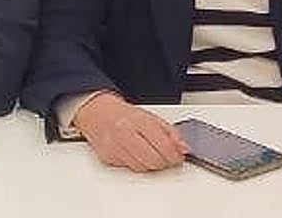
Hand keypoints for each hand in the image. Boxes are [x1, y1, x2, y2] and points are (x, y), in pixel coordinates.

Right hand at [73, 93, 187, 172]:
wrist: (97, 113)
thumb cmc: (125, 115)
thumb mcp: (151, 117)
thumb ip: (170, 132)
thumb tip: (184, 148)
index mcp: (139, 121)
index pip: (163, 145)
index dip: (175, 155)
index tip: (179, 156)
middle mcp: (125, 133)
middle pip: (153, 159)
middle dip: (165, 163)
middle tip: (169, 159)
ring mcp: (115, 147)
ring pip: (142, 168)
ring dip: (152, 165)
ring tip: (154, 156)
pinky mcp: (108, 158)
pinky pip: (129, 168)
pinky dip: (138, 165)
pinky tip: (138, 155)